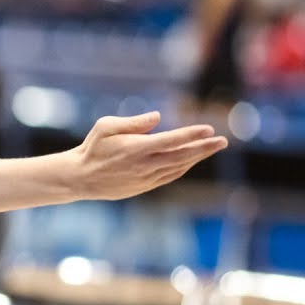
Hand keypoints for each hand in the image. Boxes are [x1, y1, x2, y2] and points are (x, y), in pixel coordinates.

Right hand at [72, 112, 227, 199]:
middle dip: (204, 148)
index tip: (208, 129)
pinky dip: (183, 167)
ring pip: (179, 167)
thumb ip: (133, 122)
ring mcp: (146, 178)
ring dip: (197, 157)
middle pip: (182, 156)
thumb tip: (158, 117)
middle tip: (223, 141)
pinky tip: (191, 159)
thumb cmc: (93, 148)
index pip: (171, 140)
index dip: (191, 135)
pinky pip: (170, 176)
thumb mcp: (105, 127)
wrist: (81, 177)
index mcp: (136, 148)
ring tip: (211, 147)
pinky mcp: (145, 186)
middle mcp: (145, 165)